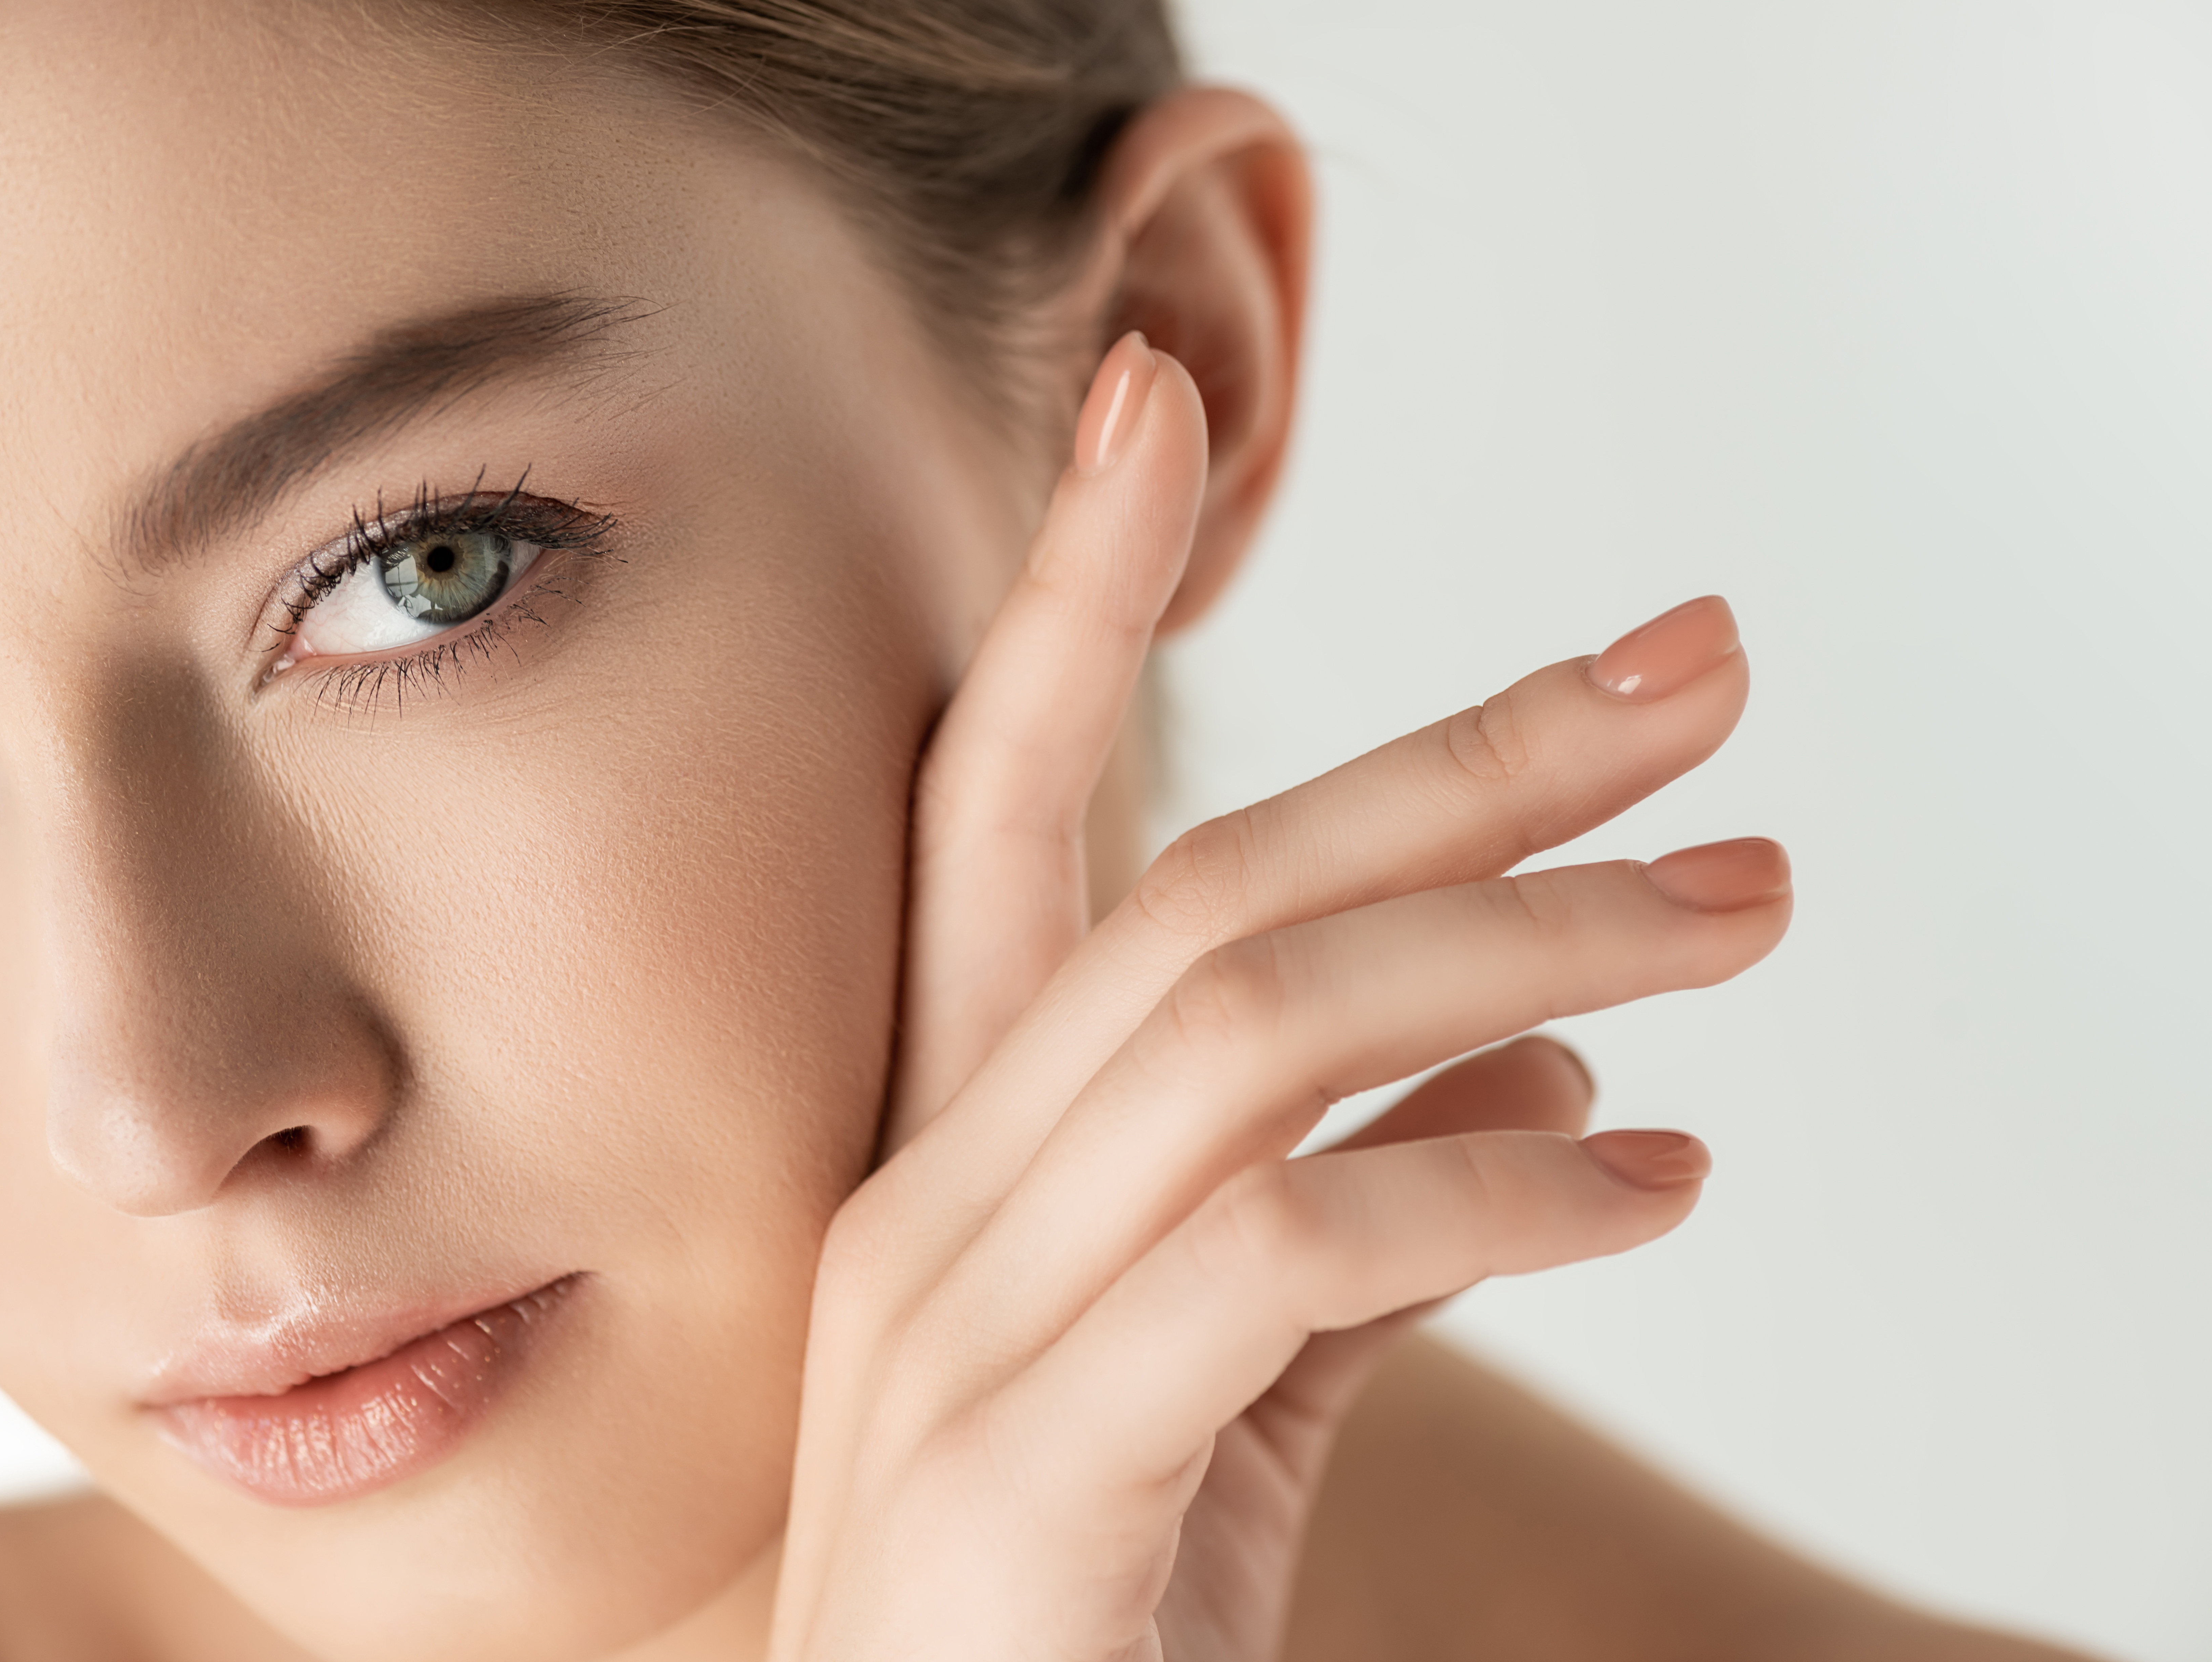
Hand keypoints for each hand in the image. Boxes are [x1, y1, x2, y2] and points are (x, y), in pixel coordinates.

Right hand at [770, 334, 1789, 1661]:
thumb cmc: (1074, 1621)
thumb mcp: (1227, 1389)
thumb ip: (1355, 1216)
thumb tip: (1540, 1047)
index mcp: (947, 1163)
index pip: (1000, 816)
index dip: (1070, 596)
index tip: (1150, 395)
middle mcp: (922, 1206)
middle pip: (1203, 897)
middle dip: (1455, 760)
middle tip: (1693, 676)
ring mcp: (951, 1334)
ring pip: (1253, 1035)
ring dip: (1529, 941)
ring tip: (1740, 913)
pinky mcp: (1031, 1471)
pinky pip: (1295, 1253)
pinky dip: (1502, 1189)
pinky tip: (1656, 1173)